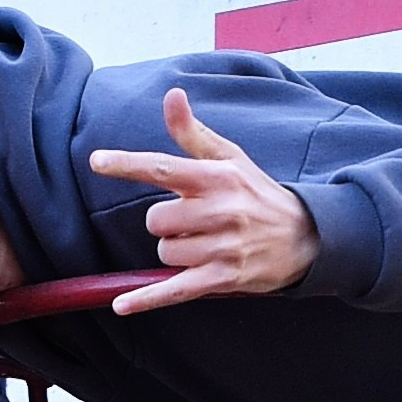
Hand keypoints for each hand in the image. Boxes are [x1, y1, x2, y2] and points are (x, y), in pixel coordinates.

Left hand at [87, 88, 319, 314]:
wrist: (305, 237)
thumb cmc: (258, 193)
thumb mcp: (230, 158)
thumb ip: (193, 132)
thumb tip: (171, 96)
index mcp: (217, 178)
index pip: (164, 168)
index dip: (127, 164)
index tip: (96, 161)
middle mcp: (220, 211)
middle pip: (157, 220)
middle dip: (166, 223)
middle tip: (192, 221)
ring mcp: (223, 247)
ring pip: (165, 252)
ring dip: (175, 251)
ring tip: (203, 244)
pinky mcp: (224, 278)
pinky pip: (175, 290)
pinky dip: (146, 299)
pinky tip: (121, 305)